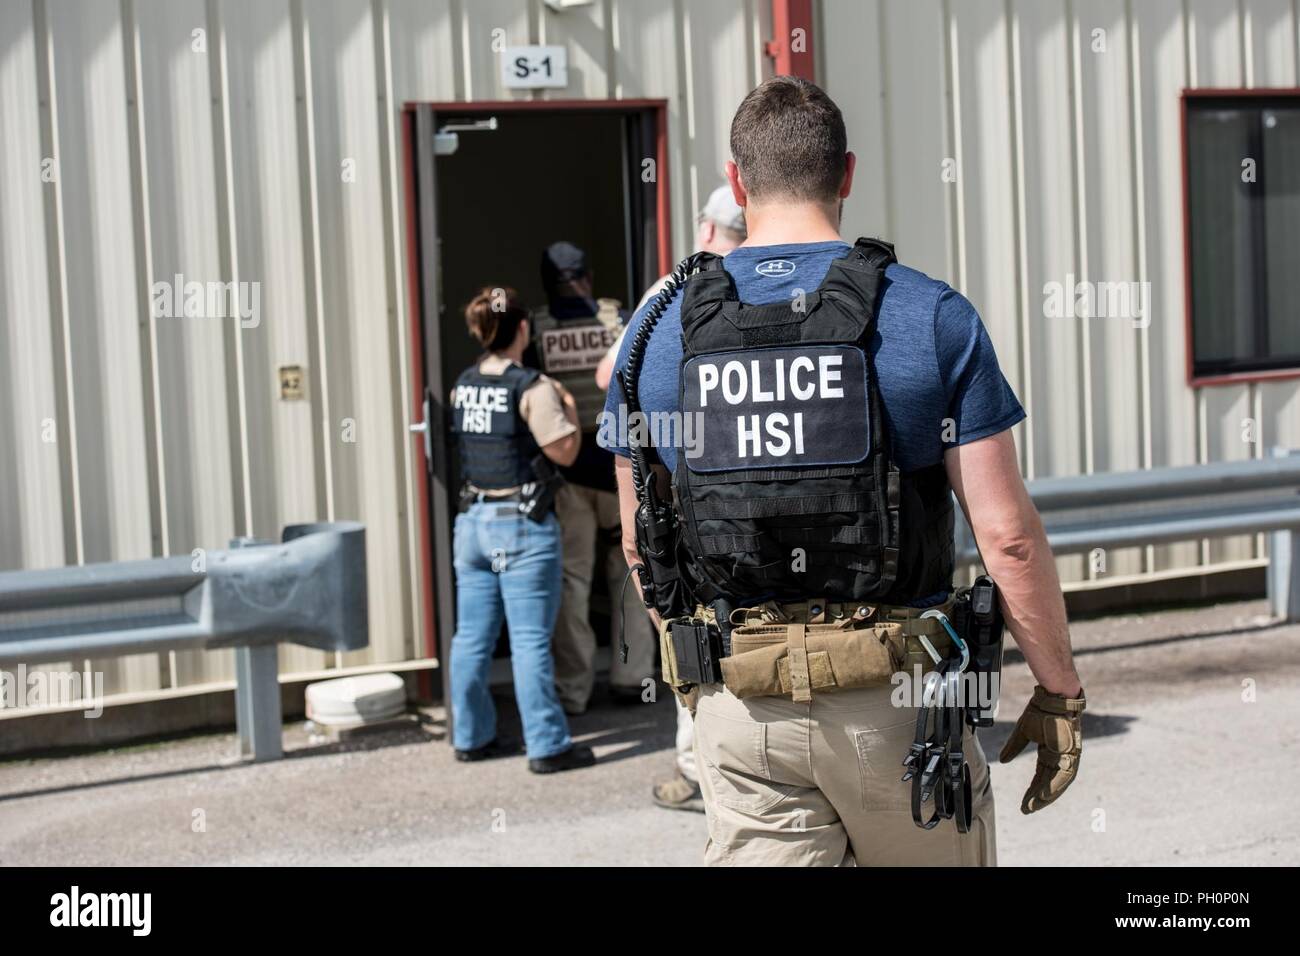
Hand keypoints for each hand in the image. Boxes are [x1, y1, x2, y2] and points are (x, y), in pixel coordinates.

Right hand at [999, 685, 1084, 813]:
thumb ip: (1014, 747)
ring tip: (1034, 805)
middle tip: (1027, 809)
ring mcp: (1068, 755)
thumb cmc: (1041, 709)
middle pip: (1050, 782)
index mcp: (1049, 752)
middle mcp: (1061, 756)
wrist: (1054, 696)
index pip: (1041, 776)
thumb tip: (1003, 761)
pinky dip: (1056, 785)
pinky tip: (1045, 794)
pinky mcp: (1072, 752)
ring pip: (1059, 781)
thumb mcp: (1023, 731)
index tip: (1023, 802)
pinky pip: (1065, 773)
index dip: (1032, 789)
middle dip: (1039, 797)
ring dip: (1047, 795)